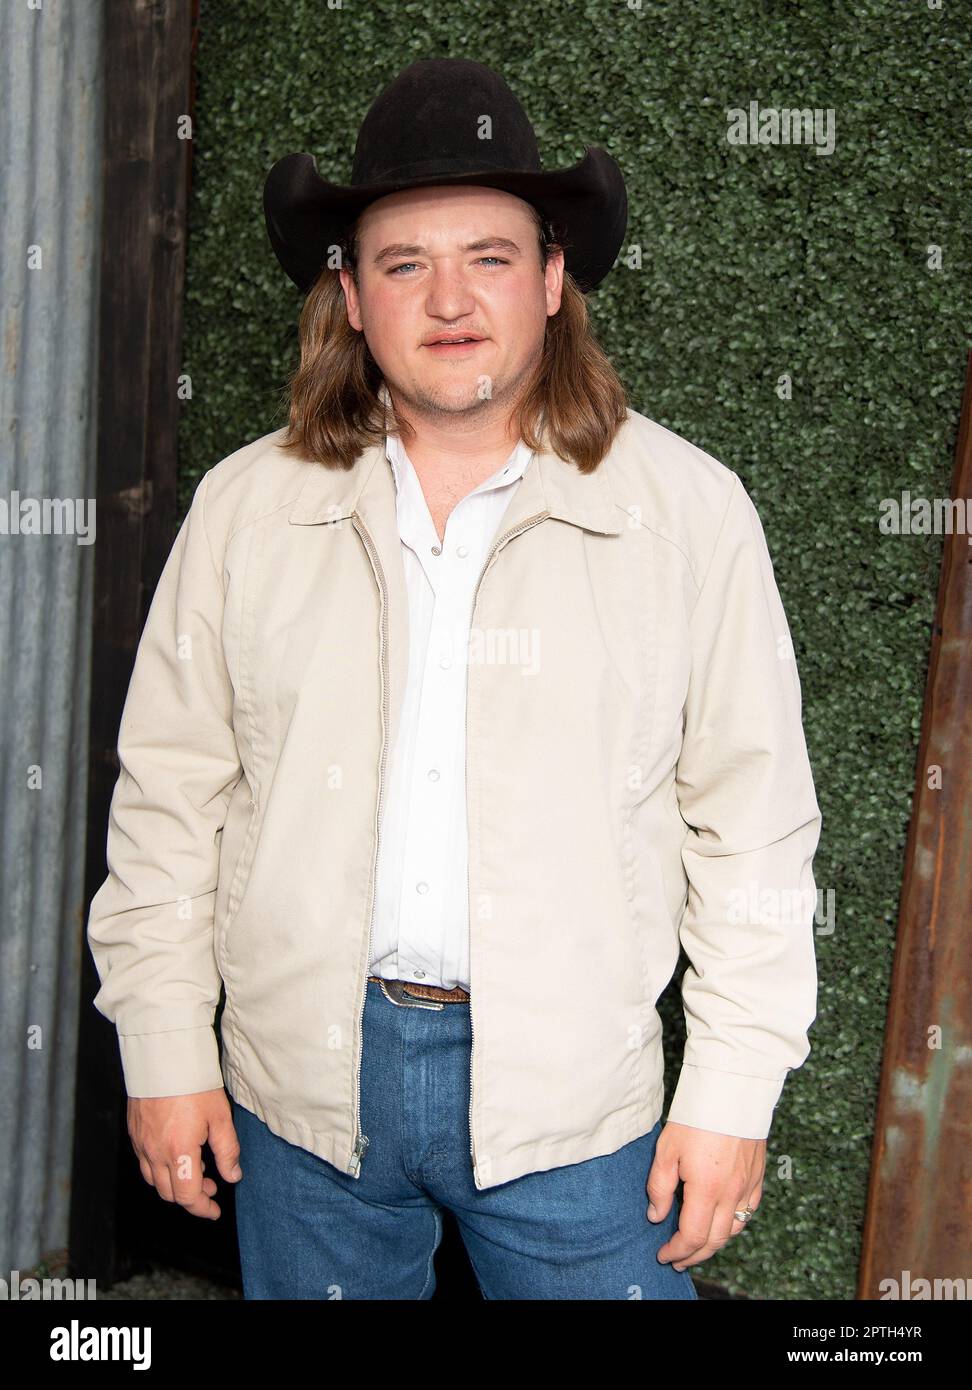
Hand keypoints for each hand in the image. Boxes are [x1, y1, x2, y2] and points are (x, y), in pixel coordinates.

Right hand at [127, 1089, 241, 1218]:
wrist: (163, 1057)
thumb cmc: (193, 1084)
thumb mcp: (220, 1117)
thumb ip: (227, 1151)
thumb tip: (232, 1176)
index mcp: (178, 1151)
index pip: (188, 1196)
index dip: (203, 1208)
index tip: (214, 1211)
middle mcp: (155, 1153)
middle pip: (170, 1193)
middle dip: (191, 1197)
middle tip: (211, 1186)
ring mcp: (142, 1144)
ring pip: (154, 1181)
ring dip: (175, 1184)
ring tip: (197, 1169)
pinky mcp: (135, 1133)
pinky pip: (144, 1163)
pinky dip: (161, 1169)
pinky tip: (177, 1154)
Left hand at [646, 1121, 765, 1270]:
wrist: (732, 1090)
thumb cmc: (696, 1116)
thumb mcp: (667, 1149)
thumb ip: (660, 1187)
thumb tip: (657, 1216)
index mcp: (706, 1189)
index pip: (693, 1236)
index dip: (677, 1251)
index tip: (664, 1255)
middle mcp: (731, 1193)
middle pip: (715, 1240)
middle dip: (695, 1255)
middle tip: (678, 1259)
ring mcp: (748, 1186)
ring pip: (734, 1229)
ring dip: (715, 1243)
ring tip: (697, 1246)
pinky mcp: (757, 1176)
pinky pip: (748, 1212)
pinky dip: (735, 1225)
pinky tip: (723, 1223)